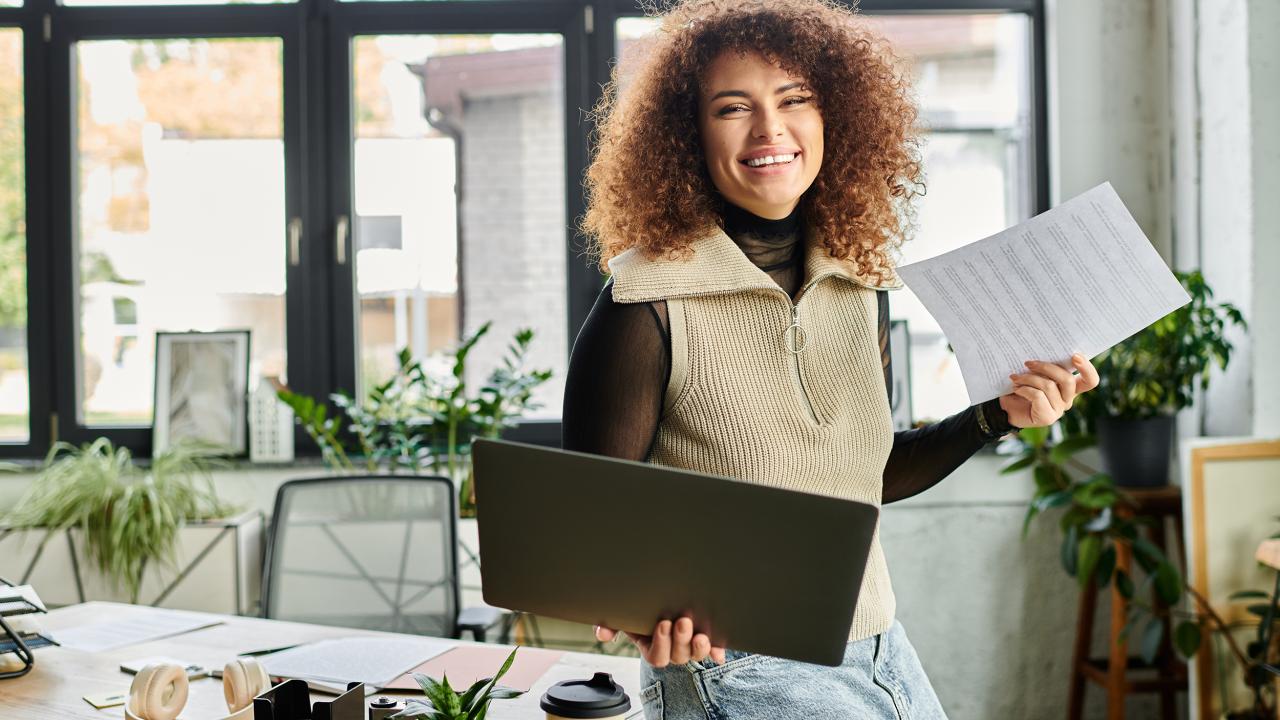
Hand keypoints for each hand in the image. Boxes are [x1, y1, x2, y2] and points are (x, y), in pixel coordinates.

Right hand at [594, 617, 725, 667]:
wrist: (665, 599)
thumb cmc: (644, 610)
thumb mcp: (627, 616)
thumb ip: (613, 623)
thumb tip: (602, 634)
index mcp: (652, 647)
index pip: (657, 656)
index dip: (661, 643)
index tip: (663, 623)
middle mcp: (672, 650)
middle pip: (678, 655)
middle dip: (681, 639)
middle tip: (683, 621)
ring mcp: (690, 647)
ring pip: (695, 654)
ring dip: (699, 646)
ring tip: (700, 633)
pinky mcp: (706, 641)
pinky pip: (714, 651)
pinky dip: (717, 650)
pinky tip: (718, 650)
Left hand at [1000, 353, 1099, 427]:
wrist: (1004, 408)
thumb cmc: (1020, 387)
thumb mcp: (1034, 373)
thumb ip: (1044, 366)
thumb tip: (1043, 350)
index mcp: (1070, 386)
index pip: (1090, 380)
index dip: (1087, 368)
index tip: (1075, 355)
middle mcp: (1068, 399)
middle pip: (1068, 380)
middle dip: (1047, 367)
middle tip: (1028, 363)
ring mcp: (1059, 409)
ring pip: (1049, 386)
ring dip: (1029, 378)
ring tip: (1015, 377)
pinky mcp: (1047, 418)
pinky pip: (1038, 396)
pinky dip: (1024, 389)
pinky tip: (1016, 388)